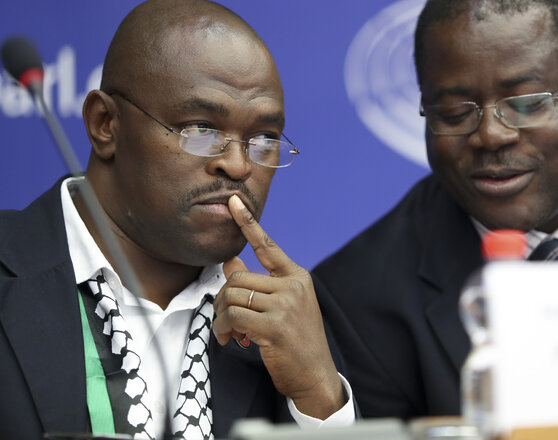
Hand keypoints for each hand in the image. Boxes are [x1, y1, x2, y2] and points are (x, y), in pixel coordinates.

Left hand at [212, 195, 344, 418]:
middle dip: (223, 299)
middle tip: (225, 319)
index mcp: (297, 277)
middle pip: (238, 278)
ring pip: (232, 296)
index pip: (268, 246)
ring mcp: (286, 304)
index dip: (247, 223)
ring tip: (229, 332)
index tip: (233, 202)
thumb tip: (231, 262)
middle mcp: (293, 286)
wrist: (315, 375)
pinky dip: (225, 328)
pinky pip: (233, 316)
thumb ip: (257, 284)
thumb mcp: (281, 307)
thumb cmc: (296, 341)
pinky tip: (232, 339)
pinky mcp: (275, 325)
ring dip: (222, 317)